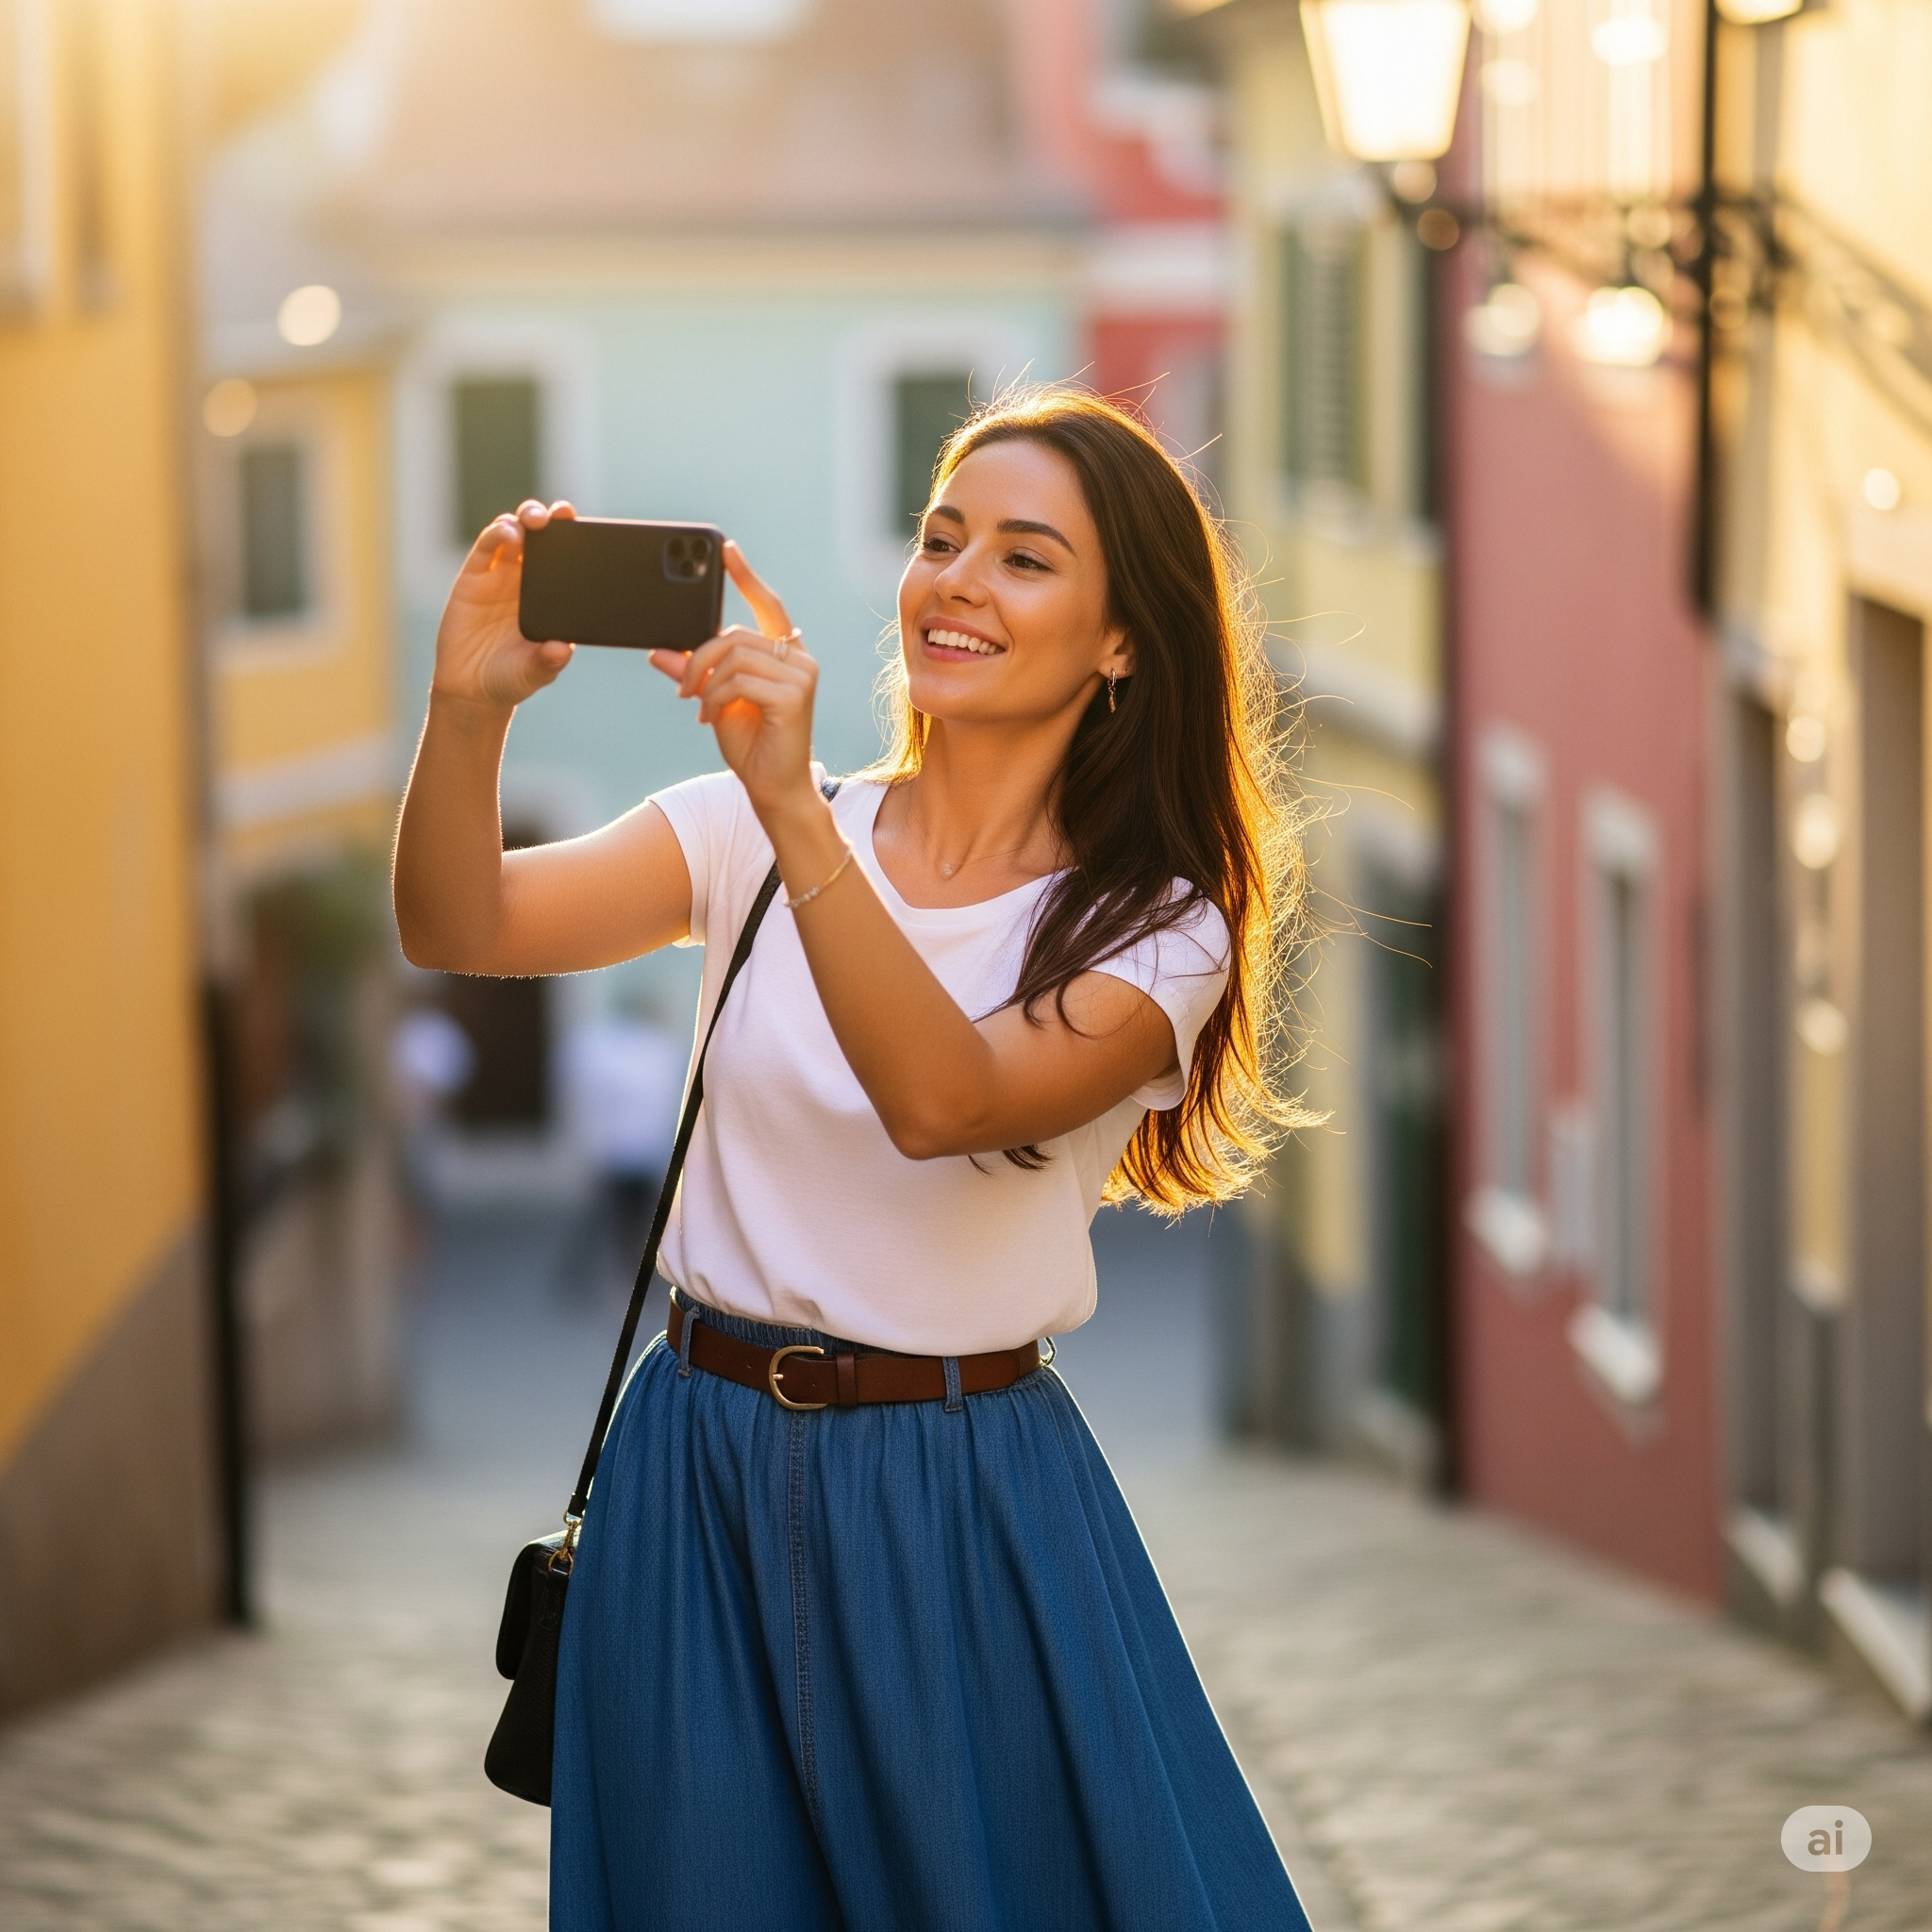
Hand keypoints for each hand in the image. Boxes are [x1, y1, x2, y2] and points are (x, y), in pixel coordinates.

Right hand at [431, 500, 576, 708]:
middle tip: (562, 514)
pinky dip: (498, 534)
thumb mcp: (535, 673)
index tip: (588, 530)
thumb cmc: (511, 678)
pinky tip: (509, 534)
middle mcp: (528, 580)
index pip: (567, 560)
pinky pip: (487, 547)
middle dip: (552, 519)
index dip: (577, 540)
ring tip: (533, 523)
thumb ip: (548, 662)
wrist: (471, 688)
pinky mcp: (474, 576)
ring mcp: (500, 575)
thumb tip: (562, 650)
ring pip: (515, 533)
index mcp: (553, 597)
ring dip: (525, 520)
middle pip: (541, 537)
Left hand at [652, 542, 819, 822]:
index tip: (725, 549)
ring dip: (706, 682)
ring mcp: (802, 676)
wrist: (773, 789)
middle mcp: (799, 660)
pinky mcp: (794, 695)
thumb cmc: (752, 747)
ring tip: (699, 707)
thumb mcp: (713, 701)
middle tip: (682, 688)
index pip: (767, 605)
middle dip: (700, 657)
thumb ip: (692, 672)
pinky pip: (739, 680)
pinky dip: (716, 698)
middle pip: (736, 634)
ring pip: (734, 656)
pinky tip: (712, 717)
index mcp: (785, 656)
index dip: (745, 576)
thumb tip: (658, 649)